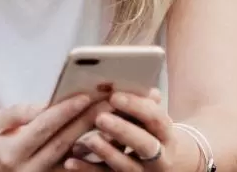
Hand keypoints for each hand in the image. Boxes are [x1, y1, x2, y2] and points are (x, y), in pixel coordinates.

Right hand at [0, 94, 103, 171]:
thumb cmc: (1, 143)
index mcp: (13, 152)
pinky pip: (79, 171)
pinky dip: (96, 157)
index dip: (64, 111)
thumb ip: (21, 112)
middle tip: (107, 103)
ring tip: (114, 121)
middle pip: (64, 143)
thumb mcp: (0, 124)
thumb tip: (47, 104)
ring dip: (97, 141)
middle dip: (86, 121)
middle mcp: (30, 169)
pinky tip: (111, 141)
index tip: (85, 96)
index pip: (43, 128)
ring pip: (76, 161)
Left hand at [63, 88, 177, 171]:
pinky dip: (87, 169)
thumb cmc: (144, 129)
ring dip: (107, 152)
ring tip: (90, 139)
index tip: (114, 96)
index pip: (156, 119)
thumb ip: (139, 100)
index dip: (136, 107)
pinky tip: (70, 161)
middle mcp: (160, 157)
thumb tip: (127, 74)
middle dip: (123, 130)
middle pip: (145, 145)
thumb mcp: (147, 116)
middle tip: (100, 117)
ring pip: (127, 166)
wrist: (156, 162)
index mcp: (166, 134)